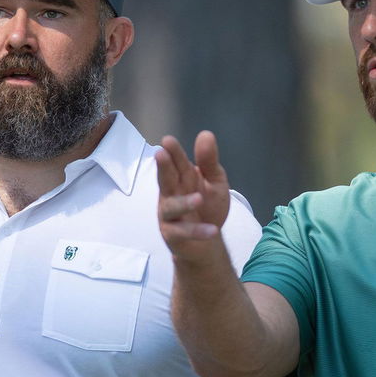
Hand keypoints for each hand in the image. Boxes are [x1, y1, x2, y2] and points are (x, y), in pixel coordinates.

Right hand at [156, 131, 230, 254]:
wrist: (208, 242)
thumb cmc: (208, 206)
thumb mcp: (215, 182)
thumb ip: (209, 161)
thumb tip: (206, 134)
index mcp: (182, 178)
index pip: (176, 162)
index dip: (173, 152)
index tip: (167, 141)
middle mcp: (171, 194)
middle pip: (165, 179)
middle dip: (163, 167)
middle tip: (160, 154)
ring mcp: (170, 215)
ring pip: (172, 207)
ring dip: (184, 203)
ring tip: (198, 199)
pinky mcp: (172, 235)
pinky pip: (182, 232)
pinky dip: (197, 231)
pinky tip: (212, 230)